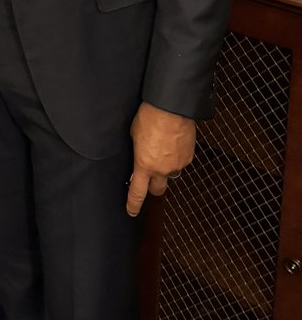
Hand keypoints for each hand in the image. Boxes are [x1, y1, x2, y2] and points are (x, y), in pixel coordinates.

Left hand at [126, 101, 195, 216]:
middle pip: (157, 190)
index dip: (133, 204)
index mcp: (144, 165)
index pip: (138, 192)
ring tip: (162, 148)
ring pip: (170, 174)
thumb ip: (136, 151)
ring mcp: (177, 165)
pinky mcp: (188, 158)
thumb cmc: (149, 117)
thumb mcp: (134, 135)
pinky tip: (172, 143)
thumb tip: (139, 157)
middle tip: (149, 178)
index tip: (131, 211)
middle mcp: (162, 169)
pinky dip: (175, 157)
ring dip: (165, 167)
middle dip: (152, 187)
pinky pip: (180, 163)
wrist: (171, 108)